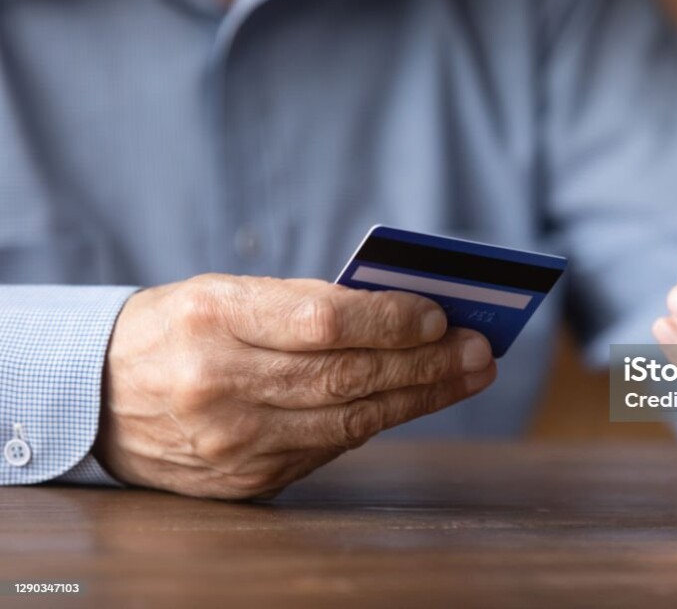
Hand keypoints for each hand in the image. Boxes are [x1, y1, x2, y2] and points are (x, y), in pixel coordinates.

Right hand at [95, 274, 495, 498]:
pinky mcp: (242, 480)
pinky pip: (328, 450)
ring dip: (419, 397)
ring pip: (348, 421)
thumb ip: (306, 304)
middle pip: (347, 376)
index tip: (439, 316)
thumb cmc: (178, 327)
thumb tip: (404, 317)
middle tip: (480, 350)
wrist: (99, 395)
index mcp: (213, 318)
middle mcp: (218, 384)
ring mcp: (231, 441)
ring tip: (468, 375)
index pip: (322, 320)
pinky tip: (412, 401)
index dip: (389, 320)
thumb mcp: (227, 292)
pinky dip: (376, 422)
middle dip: (426, 364)